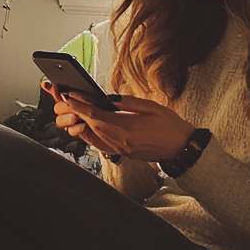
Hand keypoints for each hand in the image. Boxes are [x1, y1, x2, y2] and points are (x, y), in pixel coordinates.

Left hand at [43, 81, 195, 161]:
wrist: (182, 149)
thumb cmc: (171, 127)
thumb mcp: (152, 107)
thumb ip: (128, 103)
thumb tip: (109, 99)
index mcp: (128, 128)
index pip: (96, 115)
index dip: (80, 105)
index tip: (69, 96)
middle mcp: (121, 141)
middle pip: (91, 125)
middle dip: (77, 111)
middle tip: (67, 100)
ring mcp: (121, 149)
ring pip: (93, 135)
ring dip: (82, 122)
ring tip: (75, 110)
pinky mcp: (123, 153)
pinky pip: (101, 144)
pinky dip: (91, 135)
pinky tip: (88, 127)